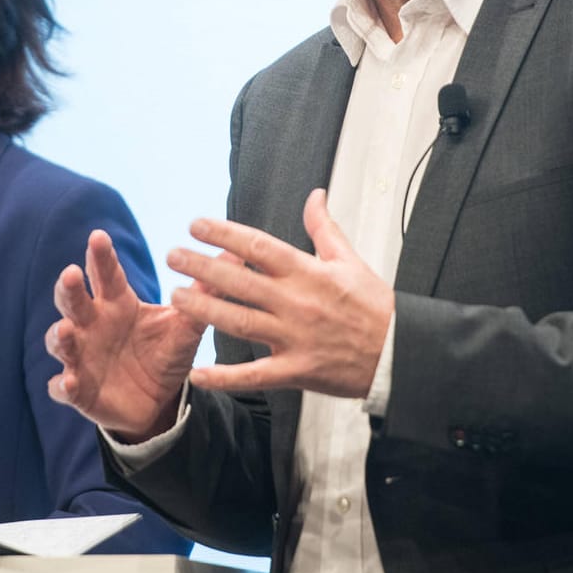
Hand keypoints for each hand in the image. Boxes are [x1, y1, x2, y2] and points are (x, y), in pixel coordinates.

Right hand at [46, 230, 206, 442]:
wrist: (160, 402)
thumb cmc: (165, 354)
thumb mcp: (186, 326)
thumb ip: (205, 293)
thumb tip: (236, 252)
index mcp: (116, 304)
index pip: (105, 275)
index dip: (100, 256)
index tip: (99, 236)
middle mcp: (92, 325)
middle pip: (73, 301)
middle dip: (69, 289)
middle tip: (70, 274)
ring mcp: (81, 356)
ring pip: (59, 341)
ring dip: (59, 335)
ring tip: (67, 330)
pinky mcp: (79, 390)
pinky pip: (63, 387)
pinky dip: (64, 384)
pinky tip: (70, 382)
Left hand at [168, 189, 391, 398]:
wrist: (400, 352)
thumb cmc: (375, 307)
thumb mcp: (350, 260)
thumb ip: (324, 228)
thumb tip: (315, 195)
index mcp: (308, 272)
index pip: (258, 245)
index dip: (223, 233)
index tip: (196, 225)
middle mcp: (296, 302)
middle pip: (240, 280)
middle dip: (202, 266)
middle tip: (172, 256)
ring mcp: (295, 337)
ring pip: (240, 322)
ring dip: (204, 309)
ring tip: (176, 296)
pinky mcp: (297, 370)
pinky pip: (255, 375)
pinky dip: (225, 377)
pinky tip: (198, 372)